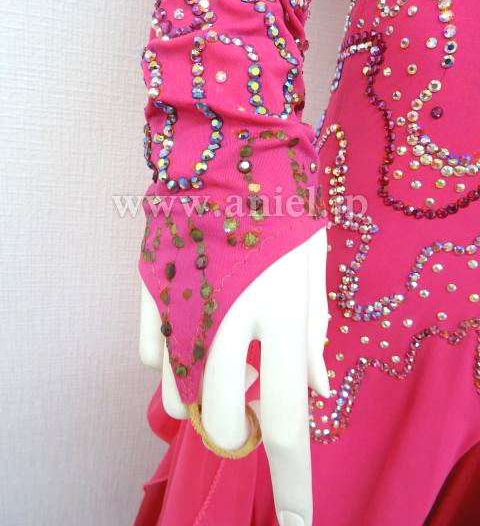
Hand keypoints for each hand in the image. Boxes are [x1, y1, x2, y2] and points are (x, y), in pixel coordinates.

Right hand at [140, 227, 329, 525]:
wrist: (224, 145)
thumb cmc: (282, 203)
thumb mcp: (313, 263)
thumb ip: (314, 332)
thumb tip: (316, 389)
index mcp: (280, 314)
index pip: (287, 421)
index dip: (292, 485)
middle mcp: (229, 318)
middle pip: (219, 418)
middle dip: (230, 434)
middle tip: (241, 415)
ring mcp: (181, 303)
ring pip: (174, 390)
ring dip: (196, 396)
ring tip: (217, 362)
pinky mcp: (149, 287)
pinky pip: (150, 349)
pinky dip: (171, 354)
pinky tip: (189, 325)